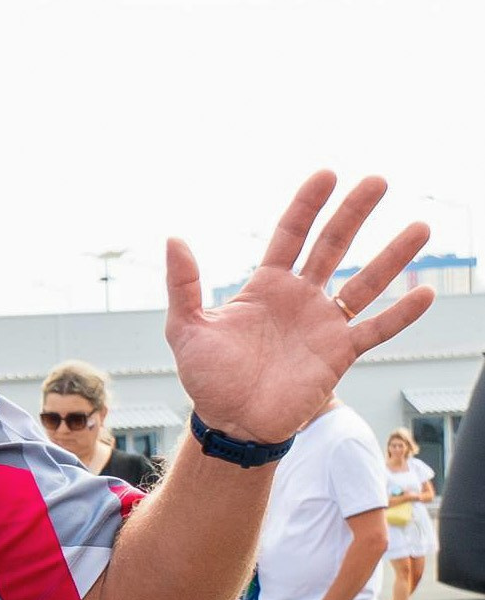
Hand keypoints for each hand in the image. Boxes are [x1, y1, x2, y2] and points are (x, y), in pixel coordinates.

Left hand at [166, 176, 432, 446]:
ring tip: (421, 227)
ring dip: (393, 257)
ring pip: (366, 283)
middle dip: (355, 213)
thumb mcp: (186, 328)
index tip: (328, 175)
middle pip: (334, 245)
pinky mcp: (340, 354)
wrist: (230, 424)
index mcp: (266, 285)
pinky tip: (426, 292)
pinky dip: (401, 314)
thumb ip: (183, 285)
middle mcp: (300, 298)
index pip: (292, 233)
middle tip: (379, 181)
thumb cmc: (207, 378)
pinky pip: (376, 329)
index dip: (308, 204)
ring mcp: (323, 324)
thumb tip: (174, 239)